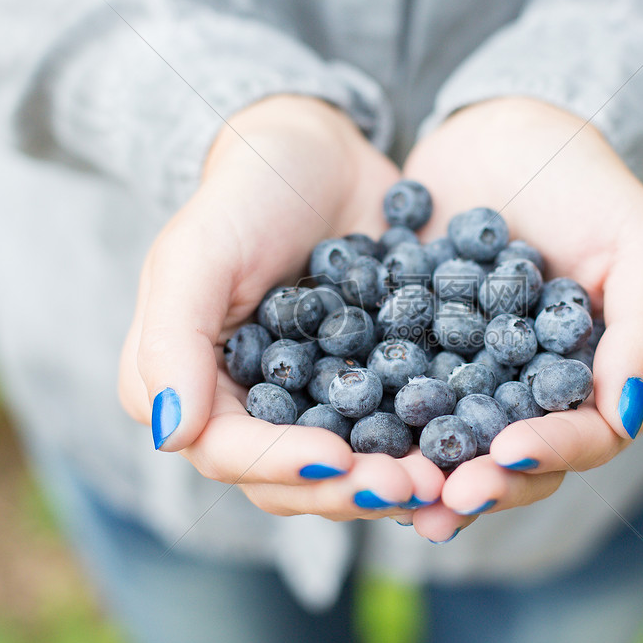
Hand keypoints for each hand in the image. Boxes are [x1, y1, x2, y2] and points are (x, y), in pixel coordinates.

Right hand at [118, 96, 444, 519]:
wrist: (321, 153)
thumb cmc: (247, 191)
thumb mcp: (197, 250)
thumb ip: (171, 339)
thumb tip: (171, 435)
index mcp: (191, 388)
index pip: (228, 452)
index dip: (282, 465)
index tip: (339, 462)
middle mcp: (248, 411)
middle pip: (292, 478)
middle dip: (349, 489)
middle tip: (413, 487)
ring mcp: (313, 405)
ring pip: (348, 467)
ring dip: (393, 479)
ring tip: (446, 480)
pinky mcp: (369, 390)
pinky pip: (394, 430)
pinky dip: (427, 443)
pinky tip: (471, 447)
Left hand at [398, 97, 642, 541]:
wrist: (493, 128)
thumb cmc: (582, 178)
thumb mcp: (640, 239)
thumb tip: (631, 417)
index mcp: (601, 376)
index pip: (589, 437)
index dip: (552, 452)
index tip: (507, 452)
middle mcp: (535, 392)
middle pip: (517, 460)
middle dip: (484, 483)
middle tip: (445, 497)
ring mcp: (472, 380)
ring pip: (456, 446)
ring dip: (429, 474)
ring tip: (395, 496)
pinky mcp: (413, 358)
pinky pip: (396, 402)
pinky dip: (377, 426)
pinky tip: (345, 444)